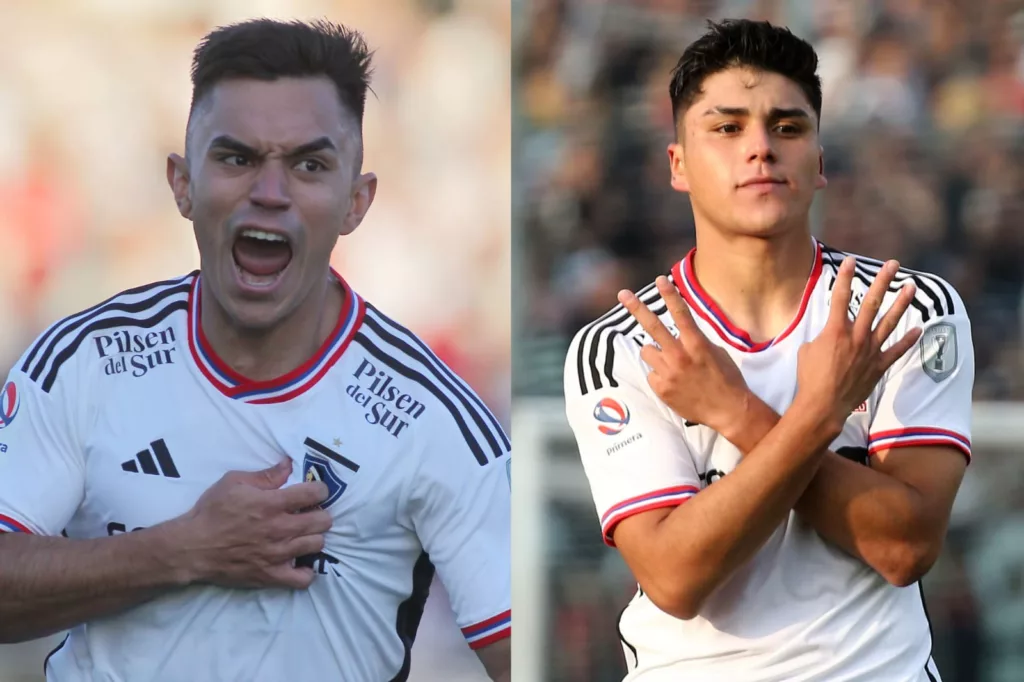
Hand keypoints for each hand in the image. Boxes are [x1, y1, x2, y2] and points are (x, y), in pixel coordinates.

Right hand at [170, 459, 332, 589]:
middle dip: (320, 514)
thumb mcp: (233, 482)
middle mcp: (280, 529)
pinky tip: (298, 563)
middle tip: (309, 514)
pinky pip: (303, 579)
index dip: (320, 490)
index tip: (315, 492)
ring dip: (314, 538)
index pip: (314, 493)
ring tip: (302, 536)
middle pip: (323, 521)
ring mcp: (278, 554)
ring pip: (317, 545)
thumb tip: (288, 464)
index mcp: (272, 504)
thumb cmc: (211, 512)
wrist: (191, 547)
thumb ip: (265, 475)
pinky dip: (306, 572)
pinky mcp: (271, 576)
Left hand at [618, 276, 751, 436]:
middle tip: (623, 294)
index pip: (680, 314)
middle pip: (652, 327)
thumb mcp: (716, 352)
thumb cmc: (727, 379)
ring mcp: (668, 373)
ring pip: (647, 351)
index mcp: (696, 344)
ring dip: (655, 352)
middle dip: (637, 308)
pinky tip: (674, 382)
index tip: (660, 279)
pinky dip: (659, 374)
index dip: (669, 295)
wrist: (728, 411)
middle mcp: (680, 356)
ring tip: (671, 363)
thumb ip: (695, 340)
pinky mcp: (661, 388)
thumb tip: (679, 332)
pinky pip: (651, 373)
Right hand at [795, 257, 920, 436]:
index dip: (844, 276)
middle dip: (883, 281)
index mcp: (834, 330)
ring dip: (901, 303)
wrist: (823, 405)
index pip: (839, 296)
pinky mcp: (878, 366)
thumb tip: (828, 337)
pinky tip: (918, 329)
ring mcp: (869, 351)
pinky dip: (908, 340)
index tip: (850, 260)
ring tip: (911, 287)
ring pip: (889, 321)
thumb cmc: (809, 378)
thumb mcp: (807, 351)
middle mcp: (856, 336)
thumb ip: (821, 338)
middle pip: (871, 302)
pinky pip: (896, 350)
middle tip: (893, 264)